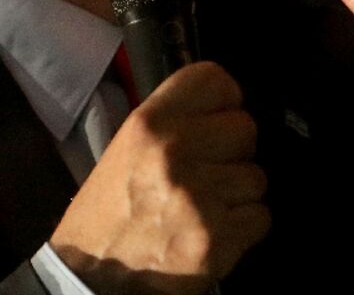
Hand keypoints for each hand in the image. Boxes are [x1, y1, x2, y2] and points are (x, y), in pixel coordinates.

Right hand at [49, 62, 268, 294]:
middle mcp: (174, 152)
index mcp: (148, 123)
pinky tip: (212, 230)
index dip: (223, 100)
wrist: (93, 273)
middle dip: (233, 151)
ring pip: (256, 176)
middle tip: (207, 171)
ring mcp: (198, 197)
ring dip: (237, 194)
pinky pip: (260, 216)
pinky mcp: (217, 239)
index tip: (216, 119)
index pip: (215, 80)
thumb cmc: (110, 209)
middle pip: (245, 127)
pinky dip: (243, 227)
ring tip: (204, 206)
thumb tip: (224, 107)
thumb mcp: (126, 147)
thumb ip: (173, 121)